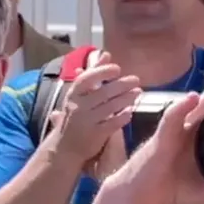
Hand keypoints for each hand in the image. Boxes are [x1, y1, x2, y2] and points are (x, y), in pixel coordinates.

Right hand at [49, 50, 141, 168]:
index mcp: (72, 95)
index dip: (102, 72)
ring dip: (127, 98)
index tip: (117, 69)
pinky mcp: (95, 135)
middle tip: (136, 80)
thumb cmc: (74, 118)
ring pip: (110, 107)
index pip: (86, 79)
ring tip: (138, 92)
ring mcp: (86, 122)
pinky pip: (113, 123)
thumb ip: (92, 74)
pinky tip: (130, 112)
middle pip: (103, 92)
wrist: (64, 149)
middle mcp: (78, 107)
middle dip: (122, 85)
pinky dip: (123, 117)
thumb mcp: (79, 95)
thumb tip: (105, 54)